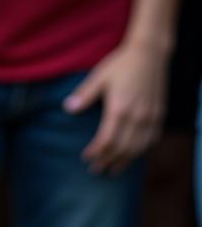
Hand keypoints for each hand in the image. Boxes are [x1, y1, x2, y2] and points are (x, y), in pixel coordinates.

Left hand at [63, 41, 167, 173]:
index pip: (107, 140)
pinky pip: (150, 141)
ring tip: (113, 169)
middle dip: (108, 161)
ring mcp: (150, 119)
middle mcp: (137, 118)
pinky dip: (140, 151)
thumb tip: (67, 108)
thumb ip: (84, 94)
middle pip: (122, 148)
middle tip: (96, 170)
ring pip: (138, 148)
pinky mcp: (158, 117)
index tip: (86, 158)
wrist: (148, 56)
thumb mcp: (98, 77)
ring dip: (124, 161)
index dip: (96, 152)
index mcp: (119, 109)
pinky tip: (133, 154)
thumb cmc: (120, 65)